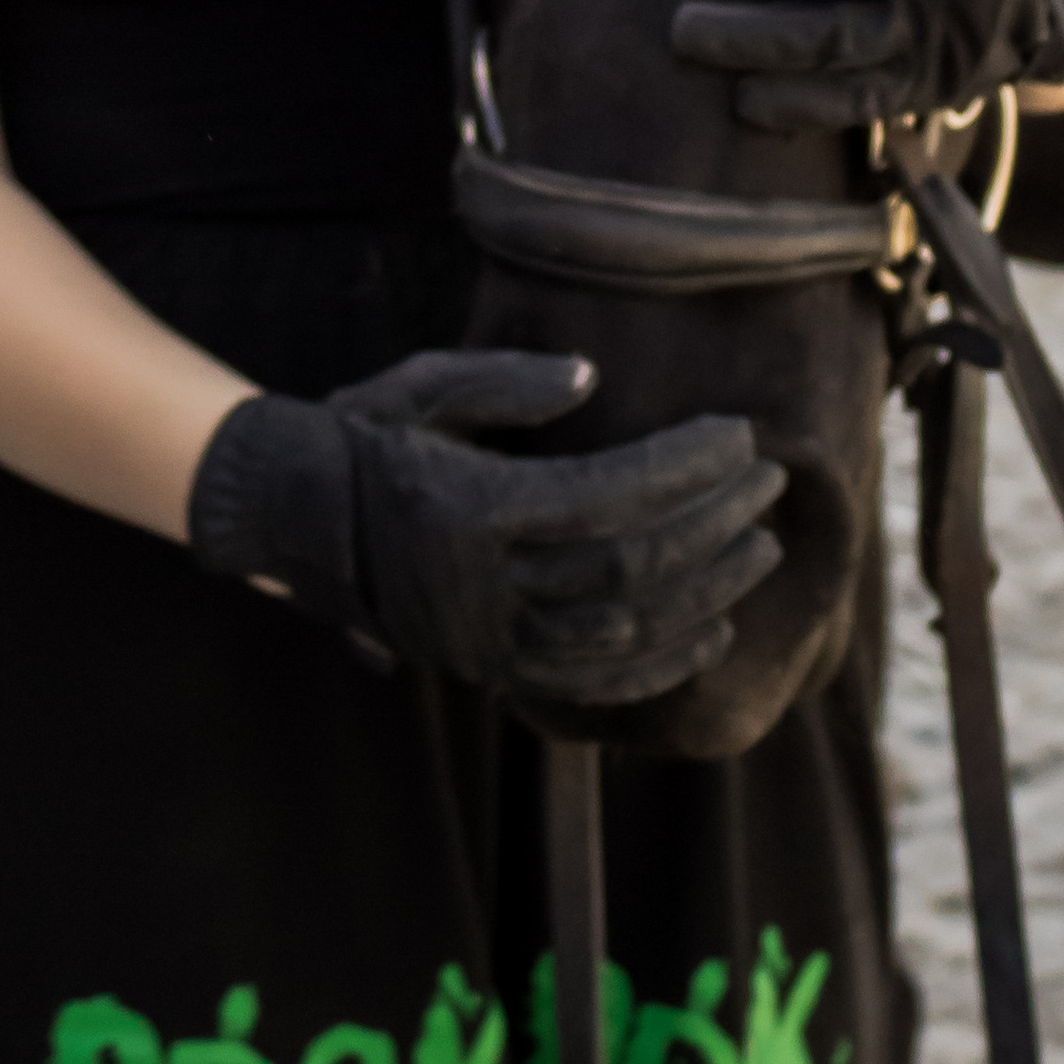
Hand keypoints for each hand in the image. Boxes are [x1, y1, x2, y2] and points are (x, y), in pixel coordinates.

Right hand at [186, 349, 785, 704]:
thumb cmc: (366, 438)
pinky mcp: (493, 672)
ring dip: (706, 594)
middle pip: (629, 566)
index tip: (741, 433)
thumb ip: (504, 380)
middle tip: (770, 483)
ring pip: (622, 634)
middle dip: (714, 524)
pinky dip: (661, 666)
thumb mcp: (421, 387)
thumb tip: (589, 376)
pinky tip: (713, 630)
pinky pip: (592, 687)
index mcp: (470, 510)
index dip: (686, 467)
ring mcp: (488, 643)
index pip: (608, 495)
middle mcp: (482, 589)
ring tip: (763, 549)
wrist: (293, 524)